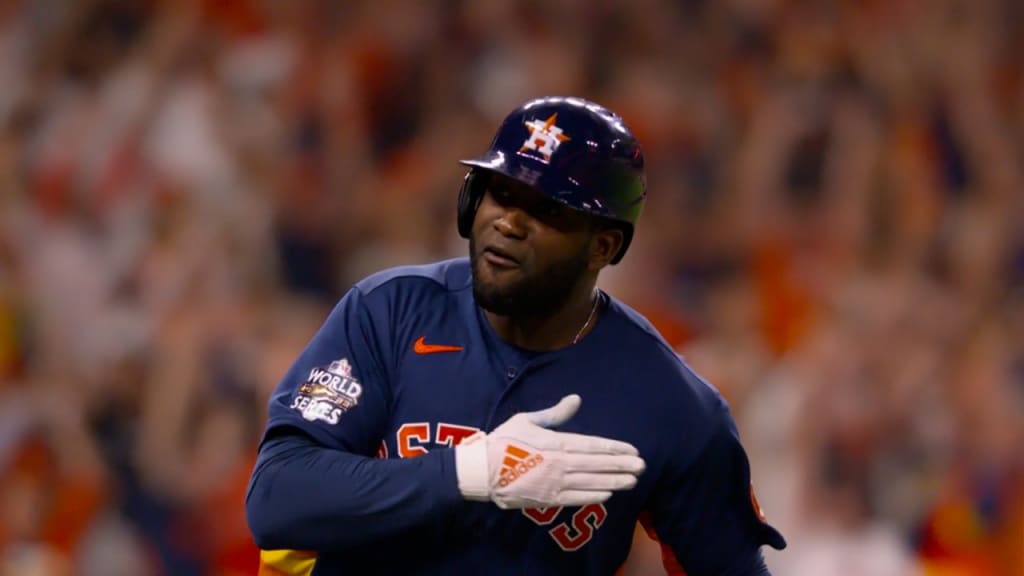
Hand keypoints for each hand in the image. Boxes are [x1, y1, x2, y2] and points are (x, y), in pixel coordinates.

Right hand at [454, 394, 644, 508]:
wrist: (482, 472)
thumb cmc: (503, 442)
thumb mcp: (527, 420)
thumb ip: (554, 413)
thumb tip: (576, 399)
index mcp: (555, 443)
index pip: (592, 445)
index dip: (614, 449)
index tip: (632, 450)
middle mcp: (559, 464)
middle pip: (597, 464)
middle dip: (621, 466)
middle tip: (642, 466)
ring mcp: (555, 483)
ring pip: (591, 482)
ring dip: (614, 482)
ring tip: (633, 481)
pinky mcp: (548, 499)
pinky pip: (576, 498)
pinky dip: (594, 496)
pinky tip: (608, 494)